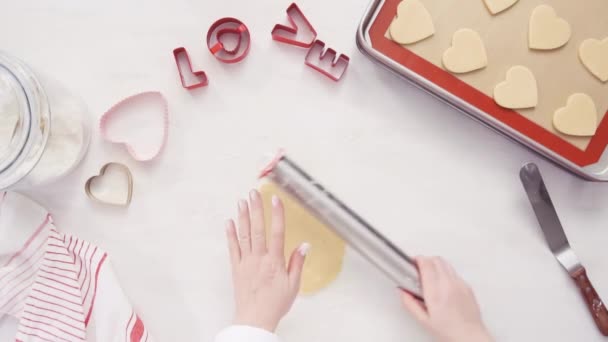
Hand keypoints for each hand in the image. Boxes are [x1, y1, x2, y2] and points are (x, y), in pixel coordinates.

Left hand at [225, 189, 308, 332]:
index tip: (275, 200)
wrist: (255, 319)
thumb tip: (304, 245)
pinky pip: (232, 248)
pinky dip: (230, 234)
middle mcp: (259, 259)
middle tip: (254, 193)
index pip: (277, 232)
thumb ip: (297, 263)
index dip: (276, 214)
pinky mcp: (236, 268)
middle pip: (258, 229)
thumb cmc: (275, 304)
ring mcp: (245, 262)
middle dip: (256, 209)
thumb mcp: (294, 285)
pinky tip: (229, 222)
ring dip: (243, 217)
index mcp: (275, 262)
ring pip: (244, 235)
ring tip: (242, 201)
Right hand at [401, 256, 492, 341]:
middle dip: (426, 260)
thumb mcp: (423, 320)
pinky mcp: (467, 286)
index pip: (426, 264)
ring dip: (436, 265)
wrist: (470, 337)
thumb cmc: (450, 332)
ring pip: (446, 263)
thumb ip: (410, 304)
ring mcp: (460, 284)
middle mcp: (449, 285)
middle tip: (420, 268)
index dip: (418, 260)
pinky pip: (454, 273)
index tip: (413, 262)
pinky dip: (446, 273)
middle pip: (436, 260)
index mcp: (435, 293)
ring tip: (431, 276)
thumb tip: (402, 292)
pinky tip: (443, 284)